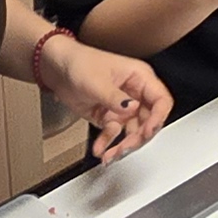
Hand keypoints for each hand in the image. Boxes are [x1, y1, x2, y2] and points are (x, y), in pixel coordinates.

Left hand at [40, 34, 170, 161]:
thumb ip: (115, 98)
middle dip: (138, 137)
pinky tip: (100, 150)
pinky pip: (114, 134)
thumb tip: (132, 108)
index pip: (161, 100)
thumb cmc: (79, 63)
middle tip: (125, 147)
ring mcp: (122, 107)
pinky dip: (107, 144)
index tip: (147, 132)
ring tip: (111, 154)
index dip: (158, 118)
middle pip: (148, 121)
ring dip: (123, 145)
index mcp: (140, 77)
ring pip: (133, 132)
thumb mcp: (97, 81)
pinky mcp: (110, 117)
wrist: (57, 68)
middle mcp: (135, 93)